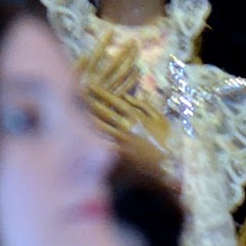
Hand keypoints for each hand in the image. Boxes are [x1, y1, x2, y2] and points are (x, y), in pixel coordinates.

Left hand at [77, 41, 172, 175]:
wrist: (171, 160)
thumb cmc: (166, 136)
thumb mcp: (158, 116)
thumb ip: (143, 105)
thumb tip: (126, 96)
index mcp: (135, 116)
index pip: (113, 101)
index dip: (100, 92)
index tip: (90, 85)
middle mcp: (125, 127)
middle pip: (103, 112)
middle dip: (89, 102)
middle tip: (76, 94)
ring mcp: (121, 141)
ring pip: (100, 127)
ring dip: (87, 118)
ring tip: (74, 111)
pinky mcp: (120, 154)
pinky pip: (103, 145)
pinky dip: (92, 139)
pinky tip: (80, 134)